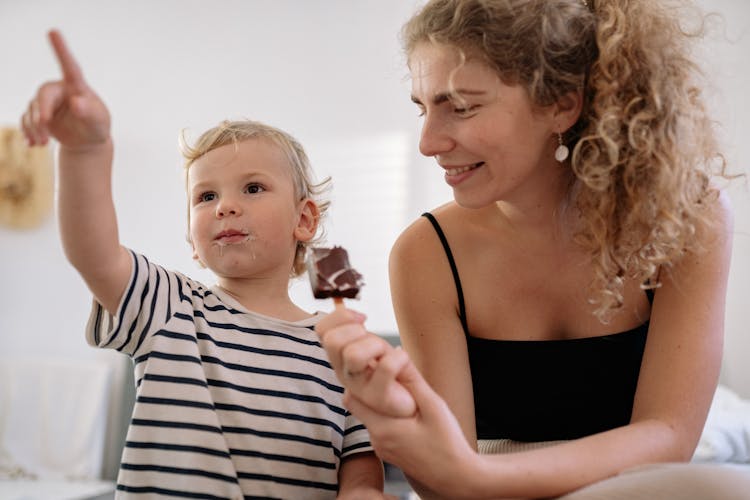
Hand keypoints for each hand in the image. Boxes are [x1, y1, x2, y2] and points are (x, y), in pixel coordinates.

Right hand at [21, 30, 109, 149]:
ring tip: (44, 143)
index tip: (53, 31)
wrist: (87, 139)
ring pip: (32, 111)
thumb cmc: (97, 126)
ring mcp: (46, 102)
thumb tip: (77, 103)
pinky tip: (33, 145)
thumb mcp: (98, 123)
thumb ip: (90, 113)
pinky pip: (25, 121)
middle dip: (41, 112)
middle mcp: (59, 90)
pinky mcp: (37, 114)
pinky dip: (28, 133)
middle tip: (45, 128)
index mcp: (77, 87)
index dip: (61, 49)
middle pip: (42, 95)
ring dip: (35, 128)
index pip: (69, 66)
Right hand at [316, 308, 415, 416]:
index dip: (342, 316)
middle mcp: (342, 373)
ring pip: (353, 354)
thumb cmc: (392, 370)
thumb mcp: (371, 342)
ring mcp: (358, 388)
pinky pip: (386, 366)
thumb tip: (348, 308)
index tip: (363, 318)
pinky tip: (402, 363)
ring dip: (377, 347)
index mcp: (338, 357)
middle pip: (333, 341)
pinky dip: (399, 358)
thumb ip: (355, 327)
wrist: (414, 401)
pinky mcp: (378, 398)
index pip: (321, 330)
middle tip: (376, 345)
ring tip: (388, 356)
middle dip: (360, 333)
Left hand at [345, 357, 480, 498]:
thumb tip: (397, 352)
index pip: (351, 398)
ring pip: (370, 417)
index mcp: (384, 428)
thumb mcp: (434, 406)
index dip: (359, 380)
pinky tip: (407, 412)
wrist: (457, 478)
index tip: (374, 368)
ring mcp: (382, 448)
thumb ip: (413, 380)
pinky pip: (380, 428)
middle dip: (368, 389)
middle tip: (387, 376)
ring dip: (380, 403)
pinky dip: (387, 416)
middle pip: (358, 406)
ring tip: (401, 393)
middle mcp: (377, 440)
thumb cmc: (448, 443)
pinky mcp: (389, 452)